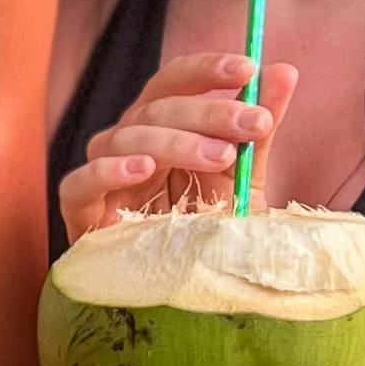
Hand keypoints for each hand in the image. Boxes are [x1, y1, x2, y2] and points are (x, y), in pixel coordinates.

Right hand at [61, 51, 298, 242]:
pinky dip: (108, 171)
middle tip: (253, 124)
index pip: (173, 83)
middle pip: (154, 106)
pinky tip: (143, 169)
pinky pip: (79, 183)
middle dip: (208, 111)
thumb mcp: (244, 179)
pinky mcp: (81, 214)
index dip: (205, 70)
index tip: (248, 69)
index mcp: (163, 127)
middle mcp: (130, 144)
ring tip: (220, 157)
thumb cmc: (212, 234)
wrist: (193, 297)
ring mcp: (104, 177)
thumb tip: (285, 71)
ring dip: (175, 141)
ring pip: (124, 138)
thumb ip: (258, 129)